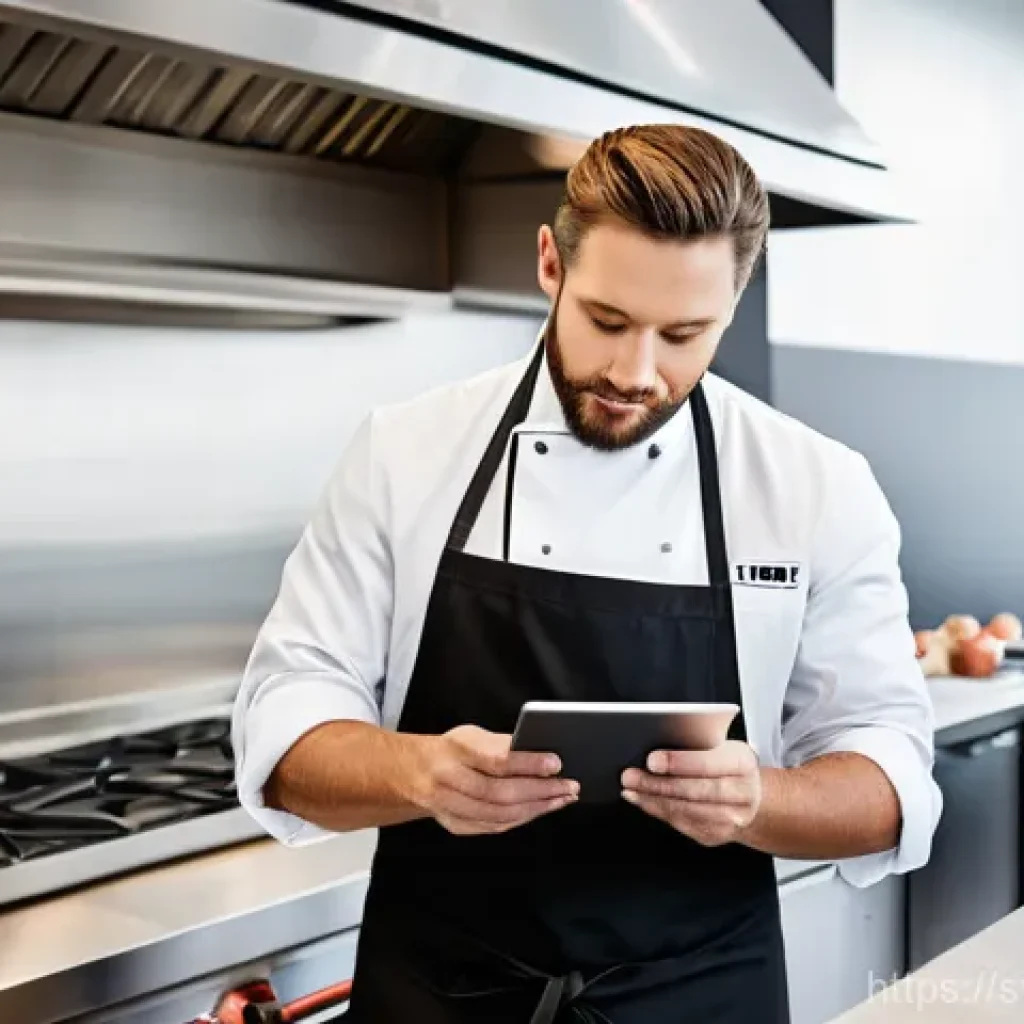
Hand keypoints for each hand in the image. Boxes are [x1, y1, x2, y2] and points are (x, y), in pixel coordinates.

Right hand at [412, 725, 578, 835]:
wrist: (409, 774)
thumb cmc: (448, 751)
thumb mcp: (471, 735)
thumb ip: (501, 744)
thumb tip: (539, 751)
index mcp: (455, 752)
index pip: (497, 761)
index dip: (528, 764)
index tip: (555, 763)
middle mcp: (450, 782)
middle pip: (502, 793)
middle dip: (541, 791)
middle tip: (568, 786)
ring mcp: (451, 808)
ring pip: (500, 815)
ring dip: (537, 808)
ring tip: (561, 799)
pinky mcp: (456, 825)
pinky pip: (494, 827)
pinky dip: (521, 819)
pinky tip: (539, 810)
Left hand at [620, 741, 760, 846]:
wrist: (754, 798)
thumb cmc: (729, 765)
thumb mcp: (722, 746)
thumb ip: (697, 744)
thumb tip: (657, 742)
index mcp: (742, 763)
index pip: (708, 763)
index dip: (678, 763)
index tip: (651, 760)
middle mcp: (740, 793)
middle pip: (693, 791)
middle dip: (657, 784)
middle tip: (630, 776)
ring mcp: (730, 819)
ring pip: (684, 810)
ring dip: (651, 799)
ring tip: (630, 788)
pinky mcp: (715, 834)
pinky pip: (681, 823)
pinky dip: (657, 810)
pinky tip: (641, 800)